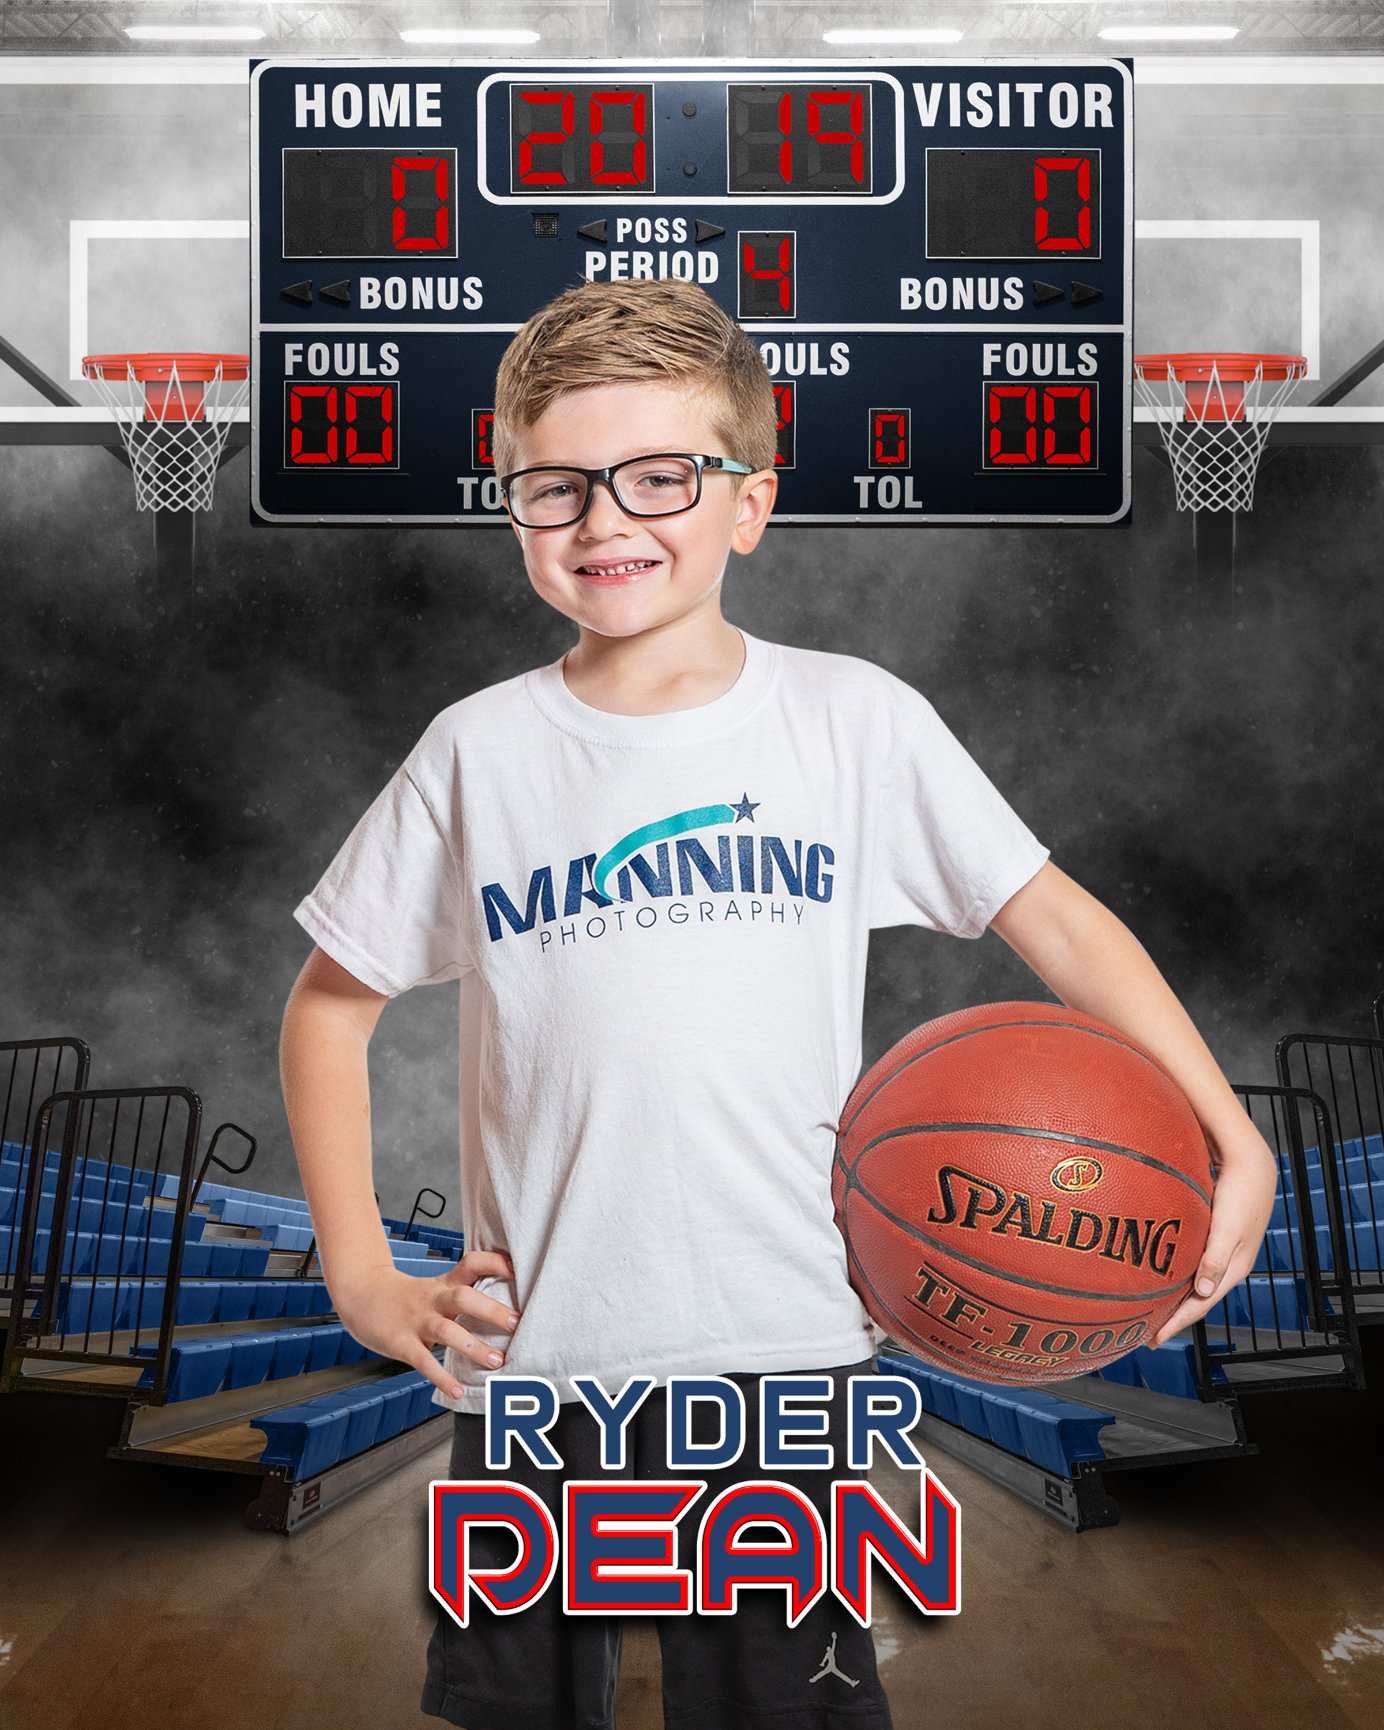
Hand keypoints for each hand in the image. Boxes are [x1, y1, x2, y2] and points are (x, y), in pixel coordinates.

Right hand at [329, 1249, 520, 1400]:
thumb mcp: (435, 1287)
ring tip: (496, 1361)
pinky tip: (457, 1391)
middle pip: (463, 1297)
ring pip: (447, 1331)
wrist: (360, 1295)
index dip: (494, 1263)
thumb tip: (504, 1306)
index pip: (471, 1264)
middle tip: (516, 1323)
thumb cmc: (406, 1296)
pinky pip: (424, 1361)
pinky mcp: (401, 1343)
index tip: (517, 1270)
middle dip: (491, 1310)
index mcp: (444, 1284)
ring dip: (473, 1347)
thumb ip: (463, 1292)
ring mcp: (417, 1321)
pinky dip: (441, 1377)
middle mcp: (433, 1300)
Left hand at [1153, 1119, 1277, 1346]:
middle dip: (1175, 1317)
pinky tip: (1164, 1274)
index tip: (1155, 1340)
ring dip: (1175, 1297)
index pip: (1201, 1305)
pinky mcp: (1213, 1235)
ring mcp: (1220, 1250)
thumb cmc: (1240, 1195)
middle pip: (1198, 1298)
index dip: (1178, 1323)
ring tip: (1154, 1309)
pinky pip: (1192, 1262)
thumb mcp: (1228, 1229)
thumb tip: (1205, 1294)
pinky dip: (1179, 1274)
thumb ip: (1216, 1260)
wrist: (1251, 1164)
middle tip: (1148, 1333)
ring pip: (1194, 1281)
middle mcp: (1227, 1264)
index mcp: (1233, 1268)